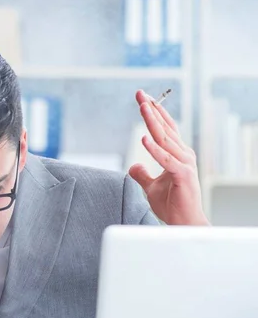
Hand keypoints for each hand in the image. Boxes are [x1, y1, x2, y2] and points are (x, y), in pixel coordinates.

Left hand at [128, 90, 209, 225]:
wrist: (184, 223)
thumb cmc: (172, 205)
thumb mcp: (151, 187)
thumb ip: (142, 174)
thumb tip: (133, 166)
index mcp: (177, 154)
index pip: (165, 128)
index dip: (155, 112)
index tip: (143, 98)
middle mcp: (183, 155)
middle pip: (165, 128)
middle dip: (152, 110)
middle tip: (140, 94)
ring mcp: (184, 164)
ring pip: (165, 139)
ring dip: (153, 122)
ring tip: (142, 107)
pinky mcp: (183, 175)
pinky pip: (166, 160)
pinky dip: (155, 149)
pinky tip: (144, 138)